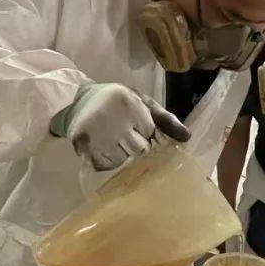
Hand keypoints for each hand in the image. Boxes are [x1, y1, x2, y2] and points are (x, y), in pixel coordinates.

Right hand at [66, 83, 189, 170]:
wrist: (78, 100)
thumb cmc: (117, 102)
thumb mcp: (142, 102)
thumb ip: (165, 119)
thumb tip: (187, 137)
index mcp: (129, 104)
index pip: (150, 133)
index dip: (145, 133)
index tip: (136, 128)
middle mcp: (112, 118)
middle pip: (138, 150)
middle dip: (134, 146)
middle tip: (124, 136)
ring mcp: (96, 133)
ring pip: (122, 160)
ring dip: (120, 155)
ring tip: (112, 141)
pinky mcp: (83, 145)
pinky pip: (105, 165)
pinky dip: (106, 161)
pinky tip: (102, 147)